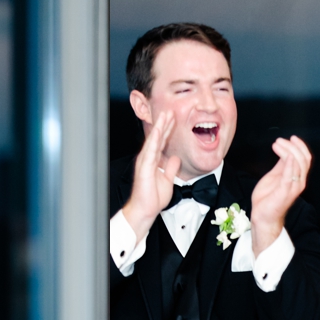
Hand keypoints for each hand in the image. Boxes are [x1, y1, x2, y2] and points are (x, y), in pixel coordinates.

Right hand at [121, 111, 180, 240]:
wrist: (145, 210)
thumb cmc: (153, 198)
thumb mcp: (167, 180)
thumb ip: (170, 168)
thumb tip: (175, 159)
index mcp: (153, 161)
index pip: (162, 142)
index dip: (168, 130)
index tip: (174, 118)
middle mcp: (148, 158)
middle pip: (157, 137)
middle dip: (164, 123)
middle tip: (170, 110)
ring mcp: (145, 161)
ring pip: (153, 140)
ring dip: (159, 127)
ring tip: (165, 115)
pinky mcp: (144, 166)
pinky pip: (150, 150)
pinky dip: (154, 139)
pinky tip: (159, 130)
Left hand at [250, 136, 311, 252]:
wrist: (262, 216)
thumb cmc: (268, 198)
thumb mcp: (275, 176)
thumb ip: (282, 165)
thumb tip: (285, 151)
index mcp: (297, 177)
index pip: (305, 158)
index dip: (300, 146)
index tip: (291, 138)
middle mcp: (299, 181)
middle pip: (304, 159)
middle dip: (293, 146)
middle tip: (280, 140)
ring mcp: (293, 187)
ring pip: (298, 164)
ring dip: (288, 151)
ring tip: (276, 145)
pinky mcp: (285, 192)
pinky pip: (290, 175)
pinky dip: (290, 163)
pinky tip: (285, 155)